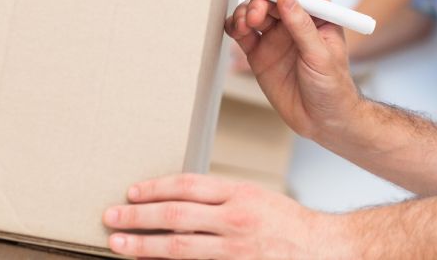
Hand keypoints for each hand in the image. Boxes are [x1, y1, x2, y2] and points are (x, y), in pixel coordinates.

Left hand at [103, 174, 347, 258]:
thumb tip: (180, 202)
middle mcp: (236, 219)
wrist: (324, 249)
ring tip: (119, 243)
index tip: (133, 192)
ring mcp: (235, 250)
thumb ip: (222, 199)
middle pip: (175, 215)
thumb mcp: (257, 199)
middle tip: (111, 216)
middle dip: (138, 216)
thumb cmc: (290, 225)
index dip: (156, 188)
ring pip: (178, 247)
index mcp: (241, 194)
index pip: (188, 185)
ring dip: (142, 246)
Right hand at [224, 0, 361, 139]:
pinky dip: (234, 26)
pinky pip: (242, 32)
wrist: (322, 120)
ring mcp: (276, 36)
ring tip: (245, 26)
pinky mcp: (259, 52)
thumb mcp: (320, 55)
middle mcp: (296, 22)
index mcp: (319, 16)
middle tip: (256, 15)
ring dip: (245, 11)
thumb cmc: (332, 87)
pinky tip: (236, 31)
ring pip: (255, 10)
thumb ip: (302, 26)